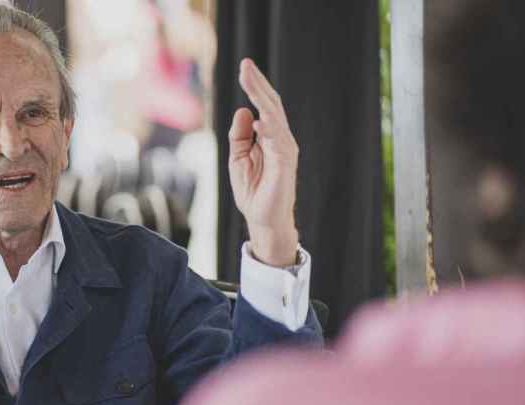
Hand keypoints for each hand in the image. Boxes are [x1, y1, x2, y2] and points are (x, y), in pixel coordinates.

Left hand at [228, 58, 299, 266]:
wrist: (263, 219)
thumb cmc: (253, 191)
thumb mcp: (238, 159)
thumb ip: (240, 136)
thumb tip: (243, 110)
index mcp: (269, 136)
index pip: (264, 105)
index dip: (255, 86)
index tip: (244, 67)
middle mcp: (281, 139)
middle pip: (271, 105)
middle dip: (257, 84)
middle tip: (246, 65)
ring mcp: (285, 151)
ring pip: (275, 118)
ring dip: (262, 99)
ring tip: (250, 81)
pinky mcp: (285, 165)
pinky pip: (279, 143)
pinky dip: (269, 131)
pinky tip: (258, 120)